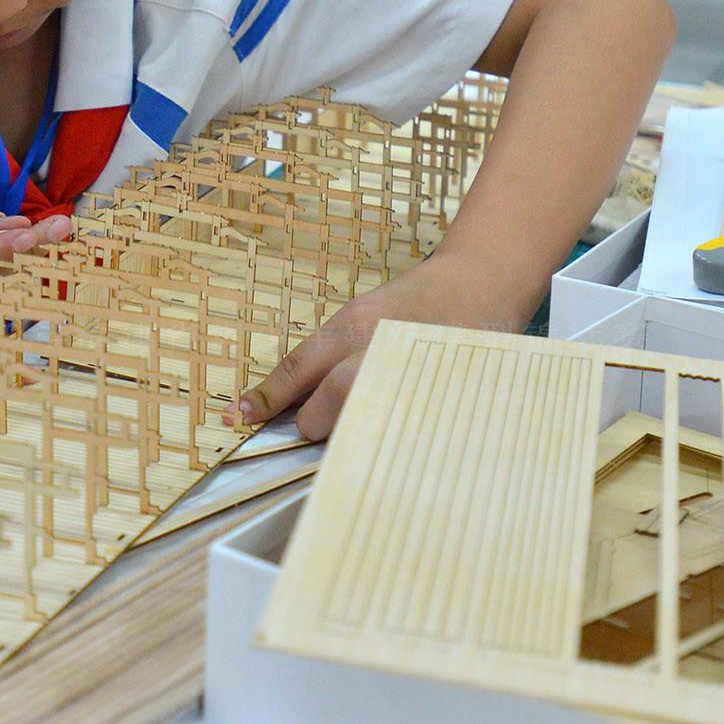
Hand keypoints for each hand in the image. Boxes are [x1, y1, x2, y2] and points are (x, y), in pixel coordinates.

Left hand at [236, 258, 532, 438]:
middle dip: (317, 422)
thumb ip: (330, 354)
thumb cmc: (415, 302)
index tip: (242, 417)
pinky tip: (397, 435)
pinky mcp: (440, 400)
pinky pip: (401, 434)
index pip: (298, 370)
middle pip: (324, 410)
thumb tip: (294, 401)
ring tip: (364, 425)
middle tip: (326, 421)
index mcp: (354, 327)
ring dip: (353, 435)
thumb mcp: (365, 314)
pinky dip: (391, 440)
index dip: (268, 399)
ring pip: (360, 428)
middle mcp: (377, 353)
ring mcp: (410, 379)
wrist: (481, 283)